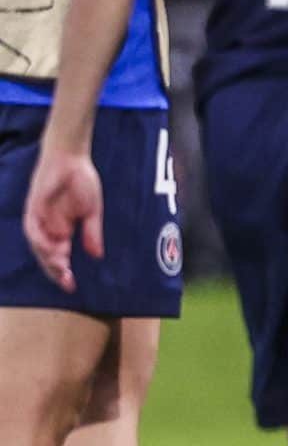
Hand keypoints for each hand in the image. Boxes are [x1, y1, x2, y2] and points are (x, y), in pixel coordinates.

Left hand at [24, 145, 101, 291]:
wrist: (71, 159)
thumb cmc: (81, 182)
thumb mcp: (92, 212)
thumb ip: (92, 233)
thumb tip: (97, 255)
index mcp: (61, 231)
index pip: (59, 257)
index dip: (64, 272)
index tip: (72, 287)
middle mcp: (47, 229)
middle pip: (46, 256)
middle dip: (56, 271)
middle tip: (68, 282)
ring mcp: (39, 219)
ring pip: (38, 246)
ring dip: (48, 258)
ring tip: (62, 267)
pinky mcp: (33, 209)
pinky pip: (32, 229)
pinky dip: (40, 240)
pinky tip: (51, 247)